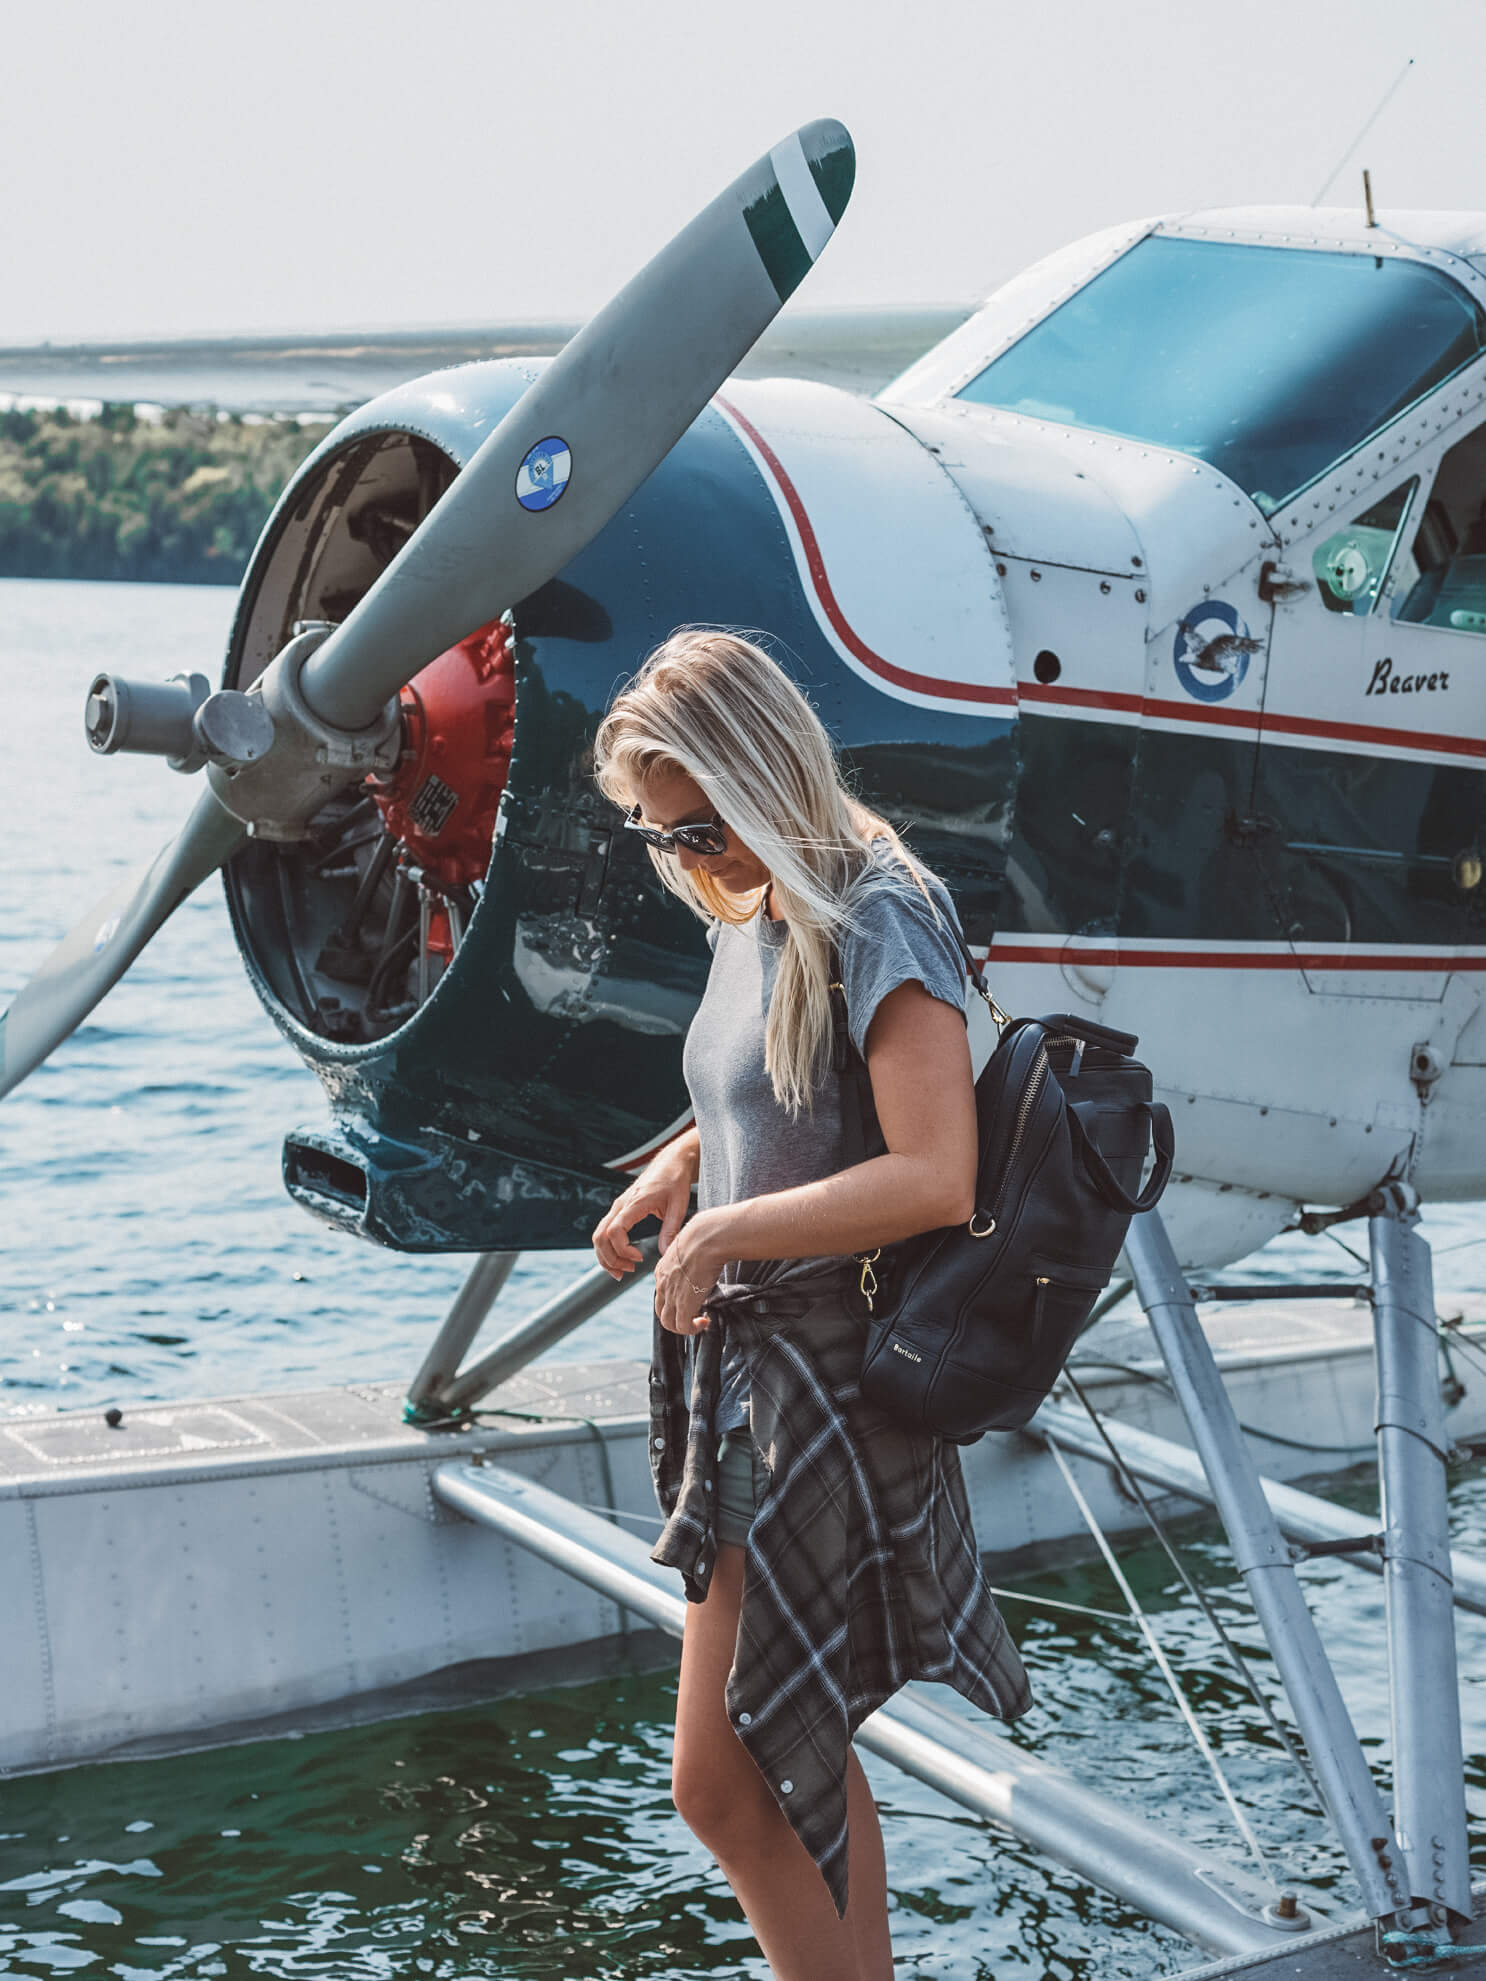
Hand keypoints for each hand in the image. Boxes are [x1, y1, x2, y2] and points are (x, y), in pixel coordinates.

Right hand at [592, 1134, 698, 1278]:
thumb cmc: (675, 1181)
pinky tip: (622, 1259)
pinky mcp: (619, 1210)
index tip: (640, 1258)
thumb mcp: (679, 1206)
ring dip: (606, 1256)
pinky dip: (608, 1248)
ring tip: (623, 1270)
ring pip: (598, 1235)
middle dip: (609, 1259)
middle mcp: (620, 1205)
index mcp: (634, 1203)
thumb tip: (664, 1254)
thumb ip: (671, 1230)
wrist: (670, 1163)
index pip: (615, 1231)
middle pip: (599, 1237)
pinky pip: (604, 1231)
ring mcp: (617, 1207)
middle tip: (628, 1271)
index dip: (623, 1250)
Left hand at [652, 1209, 729, 1336]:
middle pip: (662, 1311)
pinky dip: (692, 1329)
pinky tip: (704, 1322)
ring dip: (684, 1327)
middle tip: (695, 1316)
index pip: (663, 1293)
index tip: (693, 1300)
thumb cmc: (705, 1236)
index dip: (676, 1301)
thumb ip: (690, 1258)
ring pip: (668, 1323)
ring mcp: (671, 1295)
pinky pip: (682, 1327)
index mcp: (662, 1270)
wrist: (707, 1238)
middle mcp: (662, 1284)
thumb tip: (702, 1262)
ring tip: (699, 1322)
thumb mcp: (690, 1247)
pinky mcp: (683, 1304)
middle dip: (677, 1318)